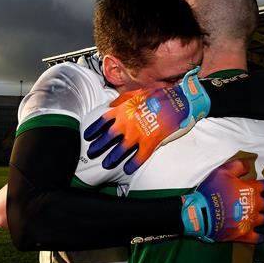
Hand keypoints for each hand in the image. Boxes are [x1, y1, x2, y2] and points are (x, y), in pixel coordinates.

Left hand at [84, 66, 209, 173]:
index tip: (88, 136)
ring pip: (119, 151)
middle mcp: (125, 124)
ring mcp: (136, 135)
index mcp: (121, 111)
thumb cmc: (156, 96)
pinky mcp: (148, 144)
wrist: (176, 102)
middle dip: (98, 147)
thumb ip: (121, 100)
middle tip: (92, 152)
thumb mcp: (136, 93)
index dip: (93, 129)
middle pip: (107, 139)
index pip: (102, 121)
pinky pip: (138, 158)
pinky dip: (132, 165)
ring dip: (112, 158)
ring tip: (106, 164)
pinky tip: (127, 170)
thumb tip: (110, 106)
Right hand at [181, 159, 263, 243]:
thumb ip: (238, 166)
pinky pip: (258, 238)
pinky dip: (260, 237)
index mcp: (252, 189)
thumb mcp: (222, 171)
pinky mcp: (245, 234)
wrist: (201, 213)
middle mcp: (256, 205)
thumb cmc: (212, 191)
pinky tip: (259, 235)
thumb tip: (249, 166)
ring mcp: (251, 221)